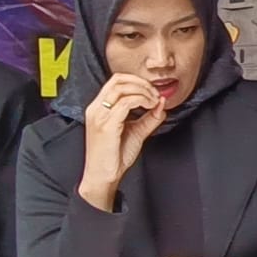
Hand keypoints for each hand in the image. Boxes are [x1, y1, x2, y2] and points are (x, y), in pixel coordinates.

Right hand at [78, 73, 166, 209]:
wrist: (103, 176)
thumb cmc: (114, 157)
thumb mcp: (136, 132)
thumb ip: (149, 118)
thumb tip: (161, 104)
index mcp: (99, 108)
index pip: (116, 81)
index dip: (137, 81)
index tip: (152, 91)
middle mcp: (96, 108)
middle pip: (118, 80)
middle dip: (141, 83)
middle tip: (155, 94)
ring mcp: (99, 116)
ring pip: (122, 88)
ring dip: (143, 91)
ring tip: (153, 101)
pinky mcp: (106, 125)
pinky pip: (126, 103)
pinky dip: (142, 101)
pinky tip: (150, 108)